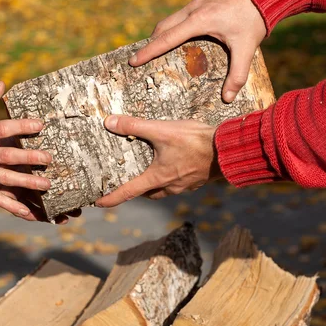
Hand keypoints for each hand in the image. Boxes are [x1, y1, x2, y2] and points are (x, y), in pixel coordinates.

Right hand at [0, 81, 74, 222]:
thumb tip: (3, 83)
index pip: (2, 127)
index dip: (22, 126)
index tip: (40, 124)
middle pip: (7, 155)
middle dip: (29, 157)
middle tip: (49, 158)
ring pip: (4, 178)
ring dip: (26, 182)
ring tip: (46, 184)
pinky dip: (10, 206)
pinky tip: (26, 212)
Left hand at [96, 115, 220, 207]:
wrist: (227, 149)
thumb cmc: (195, 142)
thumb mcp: (161, 130)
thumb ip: (134, 126)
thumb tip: (110, 122)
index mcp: (157, 178)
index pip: (128, 192)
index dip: (111, 198)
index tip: (98, 203)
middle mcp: (169, 186)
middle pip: (146, 193)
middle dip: (135, 190)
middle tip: (126, 182)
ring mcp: (184, 185)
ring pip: (162, 190)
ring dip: (153, 184)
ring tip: (148, 171)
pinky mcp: (196, 180)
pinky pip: (177, 183)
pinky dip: (169, 177)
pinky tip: (172, 164)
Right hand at [129, 0, 265, 102]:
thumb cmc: (253, 17)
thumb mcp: (246, 48)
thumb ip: (237, 75)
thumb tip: (228, 98)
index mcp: (198, 22)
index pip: (166, 39)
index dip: (148, 51)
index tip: (133, 61)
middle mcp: (193, 10)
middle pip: (162, 27)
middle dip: (151, 43)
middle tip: (141, 58)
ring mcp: (196, 2)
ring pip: (170, 19)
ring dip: (162, 34)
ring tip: (158, 49)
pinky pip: (181, 14)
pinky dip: (174, 26)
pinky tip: (180, 36)